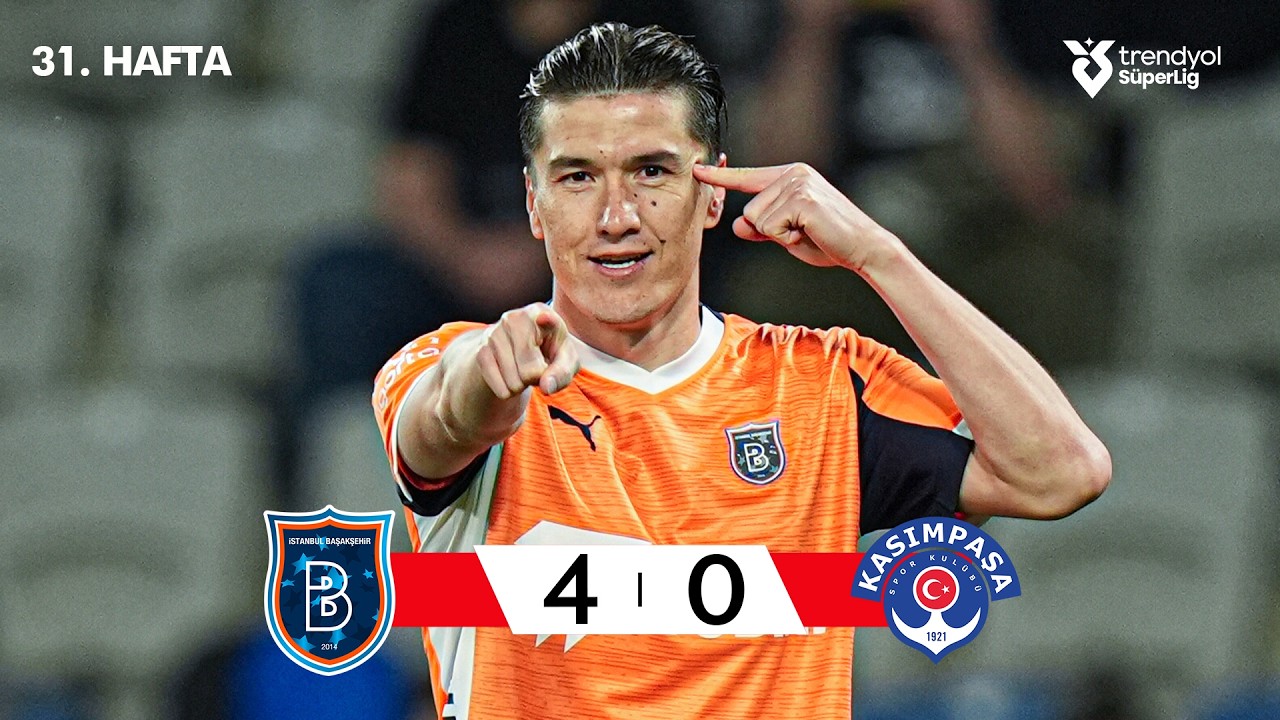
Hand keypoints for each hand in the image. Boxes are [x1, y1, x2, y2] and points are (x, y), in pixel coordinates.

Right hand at [476, 303, 579, 398]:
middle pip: (529, 370)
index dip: (547, 320)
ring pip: (514, 382)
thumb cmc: (550, 352)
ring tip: (523, 369)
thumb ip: (562, 373)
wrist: (520, 349)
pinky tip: (510, 376)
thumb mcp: (566, 360)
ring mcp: (494, 334)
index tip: (544, 318)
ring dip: (522, 385)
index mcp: (540, 313)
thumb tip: (546, 387)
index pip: (546, 320)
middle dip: (536, 378)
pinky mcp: (481, 351)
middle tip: (536, 366)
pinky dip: (508, 391)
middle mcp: (514, 319)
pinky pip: (499, 387)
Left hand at [693, 162, 902, 273]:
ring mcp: (798, 183)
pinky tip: (808, 233)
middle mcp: (792, 173)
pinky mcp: (802, 198)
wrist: (863, 248)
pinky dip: (786, 238)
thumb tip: (738, 226)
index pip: (748, 177)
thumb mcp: (787, 235)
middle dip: (769, 231)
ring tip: (807, 232)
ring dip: (778, 235)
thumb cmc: (827, 241)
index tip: (696, 168)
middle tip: (802, 232)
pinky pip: (770, 226)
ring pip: (757, 218)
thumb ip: (762, 229)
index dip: (720, 177)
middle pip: (749, 209)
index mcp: (789, 176)